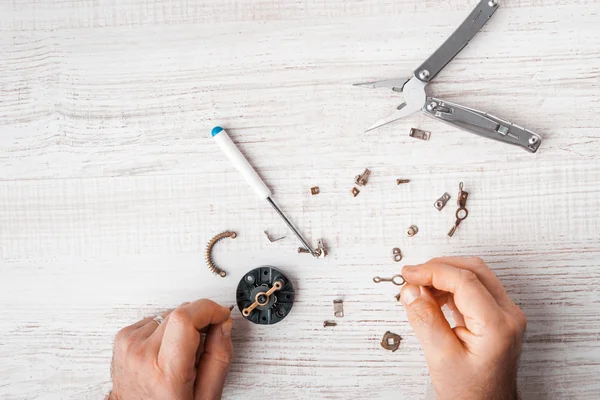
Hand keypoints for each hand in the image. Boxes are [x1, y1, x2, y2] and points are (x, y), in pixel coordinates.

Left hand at [109, 300, 232, 399]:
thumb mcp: (206, 395)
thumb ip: (219, 357)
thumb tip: (223, 324)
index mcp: (166, 371)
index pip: (185, 319)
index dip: (208, 309)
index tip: (220, 314)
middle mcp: (143, 355)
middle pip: (180, 313)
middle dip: (199, 321)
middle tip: (202, 345)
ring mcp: (130, 345)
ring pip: (169, 314)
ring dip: (181, 328)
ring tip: (180, 354)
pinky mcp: (123, 338)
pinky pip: (154, 320)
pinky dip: (165, 331)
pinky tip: (165, 351)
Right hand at [400, 257, 525, 399]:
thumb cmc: (470, 393)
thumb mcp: (441, 357)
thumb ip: (425, 319)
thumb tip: (412, 290)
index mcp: (498, 325)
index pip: (464, 281)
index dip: (432, 271)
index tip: (410, 274)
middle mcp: (508, 315)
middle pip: (473, 270)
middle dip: (439, 268)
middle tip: (413, 277)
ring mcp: (505, 315)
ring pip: (474, 276)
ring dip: (444, 276)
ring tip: (420, 290)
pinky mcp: (497, 317)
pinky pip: (474, 289)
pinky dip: (450, 287)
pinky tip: (433, 297)